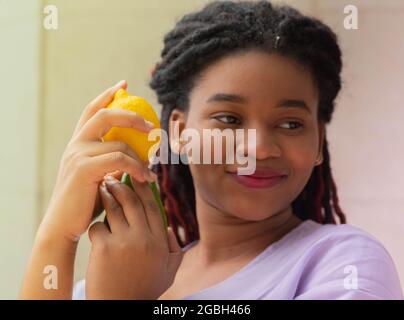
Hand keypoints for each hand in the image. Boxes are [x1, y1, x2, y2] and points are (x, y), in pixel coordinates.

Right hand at [39, 80, 155, 241]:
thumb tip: (135, 156)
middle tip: (151, 124)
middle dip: (129, 114)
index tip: (124, 85)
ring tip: (152, 171)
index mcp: (78, 143)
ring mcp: (78, 155)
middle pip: (103, 115)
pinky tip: (145, 178)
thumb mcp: (99, 177)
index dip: (107, 95)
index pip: (92, 111)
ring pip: (119, 143)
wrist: (65, 225)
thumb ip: (111, 163)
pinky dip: (137, 168)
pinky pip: (119, 160)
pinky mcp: (84, 168)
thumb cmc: (85, 203)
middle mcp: (76, 145)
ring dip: (141, 157)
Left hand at [85, 175, 182, 299]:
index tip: (139, 177)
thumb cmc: (143, 290)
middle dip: (124, 184)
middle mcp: (144, 238)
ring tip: (102, 188)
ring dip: (107, 195)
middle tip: (115, 176)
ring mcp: (123, 242)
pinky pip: (98, 227)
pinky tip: (96, 229)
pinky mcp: (104, 248)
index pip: (153, 207)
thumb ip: (173, 249)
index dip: (145, 189)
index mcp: (159, 242)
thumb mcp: (168, 272)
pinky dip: (96, 226)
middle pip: (134, 201)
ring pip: (115, 208)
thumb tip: (167, 229)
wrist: (120, 308)